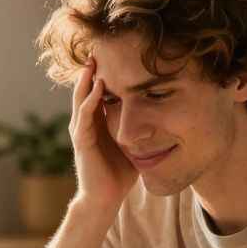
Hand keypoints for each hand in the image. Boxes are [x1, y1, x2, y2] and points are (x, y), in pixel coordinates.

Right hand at [69, 57, 137, 211]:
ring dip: (87, 80)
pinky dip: (91, 101)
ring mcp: (81, 132)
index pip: (97, 93)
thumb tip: (165, 116)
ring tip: (93, 61)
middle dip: (90, 70)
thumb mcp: (133, 144)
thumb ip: (140, 129)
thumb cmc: (120, 173)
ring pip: (81, 99)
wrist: (105, 199)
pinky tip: (98, 88)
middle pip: (86, 90)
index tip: (111, 54)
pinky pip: (84, 117)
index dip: (102, 74)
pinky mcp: (82, 143)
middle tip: (97, 48)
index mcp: (97, 123)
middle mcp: (85, 124)